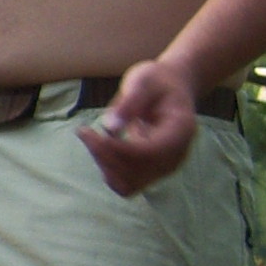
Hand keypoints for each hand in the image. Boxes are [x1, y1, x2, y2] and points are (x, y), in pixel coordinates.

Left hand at [81, 56, 201, 195]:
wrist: (170, 89)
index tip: (87, 131)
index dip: (114, 148)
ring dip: (104, 164)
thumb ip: (130, 102)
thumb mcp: (143, 81)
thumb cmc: (157, 82)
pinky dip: (108, 171)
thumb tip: (110, 126)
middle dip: (104, 155)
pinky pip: (127, 184)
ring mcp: (166, 167)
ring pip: (129, 183)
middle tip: (84, 131)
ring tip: (92, 138)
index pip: (148, 153)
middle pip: (137, 171)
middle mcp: (177, 154)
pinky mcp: (153, 172)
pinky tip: (102, 148)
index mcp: (181, 130)